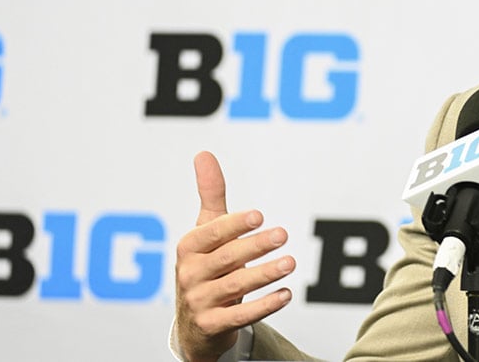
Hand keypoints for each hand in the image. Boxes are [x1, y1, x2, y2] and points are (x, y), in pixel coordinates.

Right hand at [174, 151, 295, 361]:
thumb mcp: (205, 231)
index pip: (211, 233)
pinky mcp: (212, 325)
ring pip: (235, 286)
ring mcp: (199, 302)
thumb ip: (211, 195)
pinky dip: (264, 305)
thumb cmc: (205, 266)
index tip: (259, 215)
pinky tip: (286, 294)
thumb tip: (204, 154)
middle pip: (226, 258)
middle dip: (255, 246)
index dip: (234, 225)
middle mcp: (190, 275)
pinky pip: (240, 316)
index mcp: (188, 248)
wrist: (193, 322)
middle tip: (283, 234)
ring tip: (290, 262)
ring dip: (264, 274)